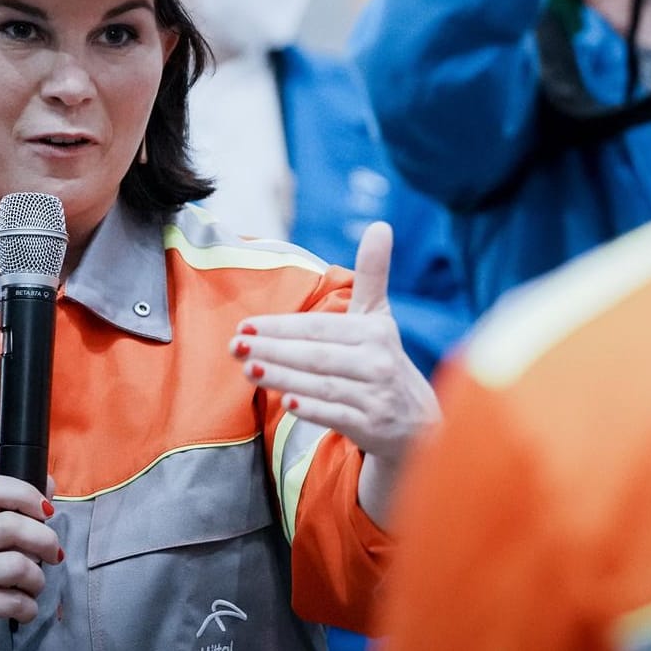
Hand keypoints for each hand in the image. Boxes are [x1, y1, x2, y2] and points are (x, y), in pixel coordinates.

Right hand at [0, 475, 60, 650]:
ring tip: (33, 586)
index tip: (46, 511)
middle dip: (46, 540)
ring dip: (38, 580)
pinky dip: (29, 608)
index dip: (24, 493)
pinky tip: (22, 608)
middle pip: (12, 525)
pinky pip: (15, 601)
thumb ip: (13, 513)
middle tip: (54, 555)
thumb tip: (47, 484)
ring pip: (19, 565)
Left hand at [230, 222, 438, 463]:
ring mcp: (376, 395)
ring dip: (282, 377)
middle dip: (273, 350)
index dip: (282, 326)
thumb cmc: (382, 359)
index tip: (246, 325)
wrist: (416, 421)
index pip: (320, 327)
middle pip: (317, 355)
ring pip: (322, 384)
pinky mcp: (372, 425)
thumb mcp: (379, 316)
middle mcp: (379, 361)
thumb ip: (373, 273)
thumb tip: (380, 225)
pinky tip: (286, 404)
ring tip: (248, 369)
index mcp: (375, 331)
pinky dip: (313, 409)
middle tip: (234, 346)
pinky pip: (337, 416)